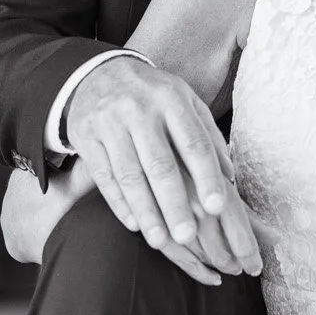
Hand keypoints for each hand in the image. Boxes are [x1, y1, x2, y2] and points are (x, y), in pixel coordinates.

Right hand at [65, 57, 260, 277]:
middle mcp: (139, 109)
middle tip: (188, 236)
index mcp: (171, 99)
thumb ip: (208, 136)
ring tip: (160, 241)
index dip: (206, 176)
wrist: (97, 73)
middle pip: (159, 164)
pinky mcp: (85, 137)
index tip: (217, 208)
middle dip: (174, 203)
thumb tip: (230, 177)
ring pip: (129, 175)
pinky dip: (119, 203)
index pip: (193, 143)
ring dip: (146, 211)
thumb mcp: (184, 103)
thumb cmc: (153, 97)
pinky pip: (104, 177)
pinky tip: (134, 224)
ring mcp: (109, 123)